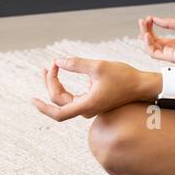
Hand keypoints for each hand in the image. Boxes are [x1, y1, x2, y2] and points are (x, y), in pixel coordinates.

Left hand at [31, 58, 153, 121]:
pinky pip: (73, 96)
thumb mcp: (99, 66)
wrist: (143, 85)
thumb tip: (57, 61)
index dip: (43, 108)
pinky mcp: (93, 101)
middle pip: (59, 100)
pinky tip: (64, 73)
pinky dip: (66, 85)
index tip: (32, 99)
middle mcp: (86, 109)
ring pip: (65, 98)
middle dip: (51, 82)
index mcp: (87, 105)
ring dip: (56, 83)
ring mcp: (90, 106)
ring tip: (53, 67)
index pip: (58, 113)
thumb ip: (76, 64)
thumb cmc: (124, 77)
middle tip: (50, 65)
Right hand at [139, 15, 174, 64]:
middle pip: (152, 41)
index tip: (148, 18)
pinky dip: (148, 44)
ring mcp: (169, 54)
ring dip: (144, 36)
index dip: (151, 28)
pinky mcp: (170, 57)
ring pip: (151, 47)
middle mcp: (171, 49)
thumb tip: (155, 19)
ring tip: (143, 26)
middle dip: (145, 30)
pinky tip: (147, 35)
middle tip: (141, 21)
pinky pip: (154, 53)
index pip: (157, 36)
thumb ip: (168, 23)